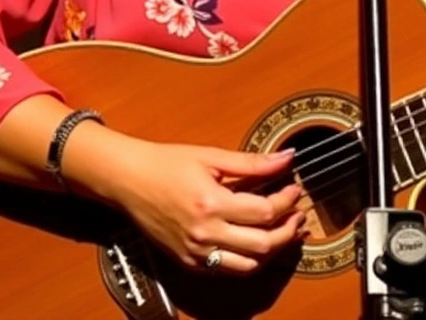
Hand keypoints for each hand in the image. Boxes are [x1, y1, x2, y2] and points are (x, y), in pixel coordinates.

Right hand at [87, 139, 305, 273]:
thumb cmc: (166, 164)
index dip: (287, 201)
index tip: (294, 189)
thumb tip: (287, 159)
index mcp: (211, 203)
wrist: (127, 180)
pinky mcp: (188, 262)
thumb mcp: (211, 156)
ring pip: (249, 265)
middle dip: (288, 230)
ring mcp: (195, 252)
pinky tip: (257, 242)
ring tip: (284, 231)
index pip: (265, 212)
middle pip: (263, 244)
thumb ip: (252, 163)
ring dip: (272, 250)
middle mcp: (204, 233)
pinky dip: (248, 260)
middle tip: (297, 215)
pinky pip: (227, 269)